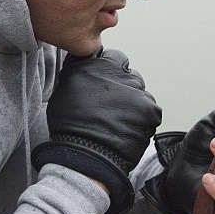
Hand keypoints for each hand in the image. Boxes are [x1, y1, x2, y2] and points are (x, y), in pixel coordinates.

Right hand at [32, 48, 161, 213]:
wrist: (86, 156)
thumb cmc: (70, 126)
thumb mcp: (64, 88)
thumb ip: (79, 69)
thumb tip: (87, 62)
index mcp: (98, 64)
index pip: (114, 58)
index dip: (110, 73)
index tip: (106, 86)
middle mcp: (119, 72)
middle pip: (129, 76)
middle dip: (124, 89)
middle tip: (111, 108)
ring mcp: (137, 90)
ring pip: (140, 94)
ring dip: (134, 105)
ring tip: (118, 122)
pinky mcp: (150, 109)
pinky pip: (150, 111)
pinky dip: (143, 120)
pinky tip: (127, 130)